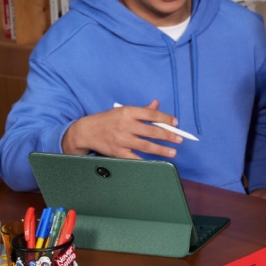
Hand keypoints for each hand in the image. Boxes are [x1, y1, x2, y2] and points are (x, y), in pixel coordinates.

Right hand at [62, 100, 182, 158]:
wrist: (86, 131)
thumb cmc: (107, 120)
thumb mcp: (123, 111)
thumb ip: (142, 110)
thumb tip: (157, 104)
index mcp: (128, 112)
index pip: (151, 114)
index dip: (165, 119)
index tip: (175, 123)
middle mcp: (125, 125)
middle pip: (151, 131)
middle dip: (168, 136)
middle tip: (179, 139)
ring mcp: (121, 140)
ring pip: (146, 145)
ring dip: (161, 149)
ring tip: (173, 152)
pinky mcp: (118, 152)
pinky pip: (135, 157)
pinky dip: (146, 160)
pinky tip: (156, 161)